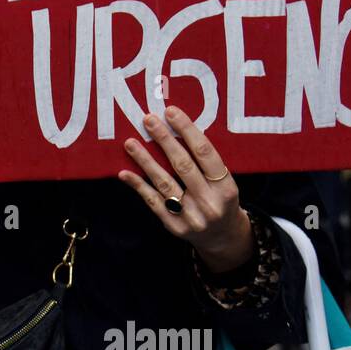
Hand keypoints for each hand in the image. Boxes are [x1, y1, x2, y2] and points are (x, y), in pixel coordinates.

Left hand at [117, 105, 254, 274]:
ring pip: (164, 183)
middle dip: (164, 140)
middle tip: (148, 120)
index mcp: (226, 188)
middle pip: (183, 165)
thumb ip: (206, 162)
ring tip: (130, 143)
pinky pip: (152, 201)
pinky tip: (124, 172)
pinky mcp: (174, 226)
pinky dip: (138, 185)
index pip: (205, 153)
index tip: (171, 112)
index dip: (187, 130)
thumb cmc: (220, 199)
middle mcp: (209, 203)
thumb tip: (176, 129)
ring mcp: (190, 217)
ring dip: (145, 160)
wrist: (222, 237)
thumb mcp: (224, 181)